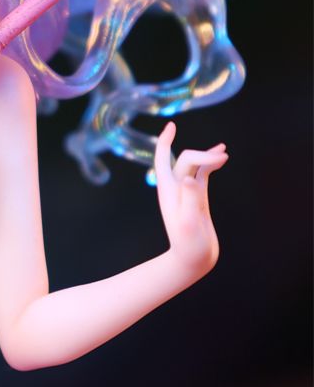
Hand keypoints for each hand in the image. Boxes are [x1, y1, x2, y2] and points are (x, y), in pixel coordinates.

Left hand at [154, 121, 227, 279]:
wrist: (193, 261)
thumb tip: (190, 178)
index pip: (162, 159)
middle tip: (223, 157)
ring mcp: (187, 191)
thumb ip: (190, 200)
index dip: (165, 141)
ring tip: (223, 152)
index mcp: (168, 190)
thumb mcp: (189, 223)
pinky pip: (203, 174)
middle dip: (203, 154)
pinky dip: (211, 164)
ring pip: (195, 164)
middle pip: (185, 159)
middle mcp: (175, 188)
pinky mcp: (198, 197)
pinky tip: (222, 159)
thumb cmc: (189, 246)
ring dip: (208, 155)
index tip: (171, 125)